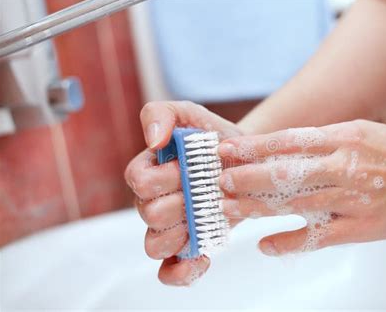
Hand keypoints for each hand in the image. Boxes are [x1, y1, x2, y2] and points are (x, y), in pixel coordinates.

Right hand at [125, 101, 241, 285]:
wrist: (246, 161)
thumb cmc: (214, 138)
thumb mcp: (189, 114)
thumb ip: (161, 114)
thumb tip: (153, 140)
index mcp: (148, 172)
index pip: (139, 181)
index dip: (164, 177)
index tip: (189, 168)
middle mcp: (153, 202)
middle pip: (149, 214)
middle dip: (181, 202)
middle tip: (206, 191)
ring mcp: (169, 227)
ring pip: (155, 245)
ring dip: (181, 233)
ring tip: (206, 218)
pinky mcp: (188, 246)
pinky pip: (171, 271)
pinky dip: (183, 271)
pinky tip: (204, 256)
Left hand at [217, 120, 385, 255]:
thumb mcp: (356, 131)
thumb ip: (319, 139)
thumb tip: (278, 146)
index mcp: (342, 138)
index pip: (288, 141)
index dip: (254, 146)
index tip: (227, 149)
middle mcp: (343, 166)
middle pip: (286, 171)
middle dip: (249, 176)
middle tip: (219, 180)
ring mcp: (350, 199)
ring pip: (296, 203)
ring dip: (259, 206)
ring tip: (231, 208)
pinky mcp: (359, 227)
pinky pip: (319, 236)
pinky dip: (290, 241)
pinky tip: (266, 245)